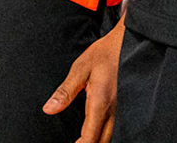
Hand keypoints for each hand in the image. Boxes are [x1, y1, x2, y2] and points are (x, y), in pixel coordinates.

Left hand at [44, 18, 122, 142]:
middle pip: (101, 142)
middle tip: (75, 142)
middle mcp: (114, 112)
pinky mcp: (124, 107)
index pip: (90, 139)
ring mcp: (122, 111)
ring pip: (110, 137)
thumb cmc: (104, 54)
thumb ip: (65, 91)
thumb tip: (48, 109)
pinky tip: (95, 131)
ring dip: (97, 140)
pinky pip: (116, 129)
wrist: (129, 43)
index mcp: (100, 104)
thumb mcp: (80, 68)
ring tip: (82, 139)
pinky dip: (104, 134)